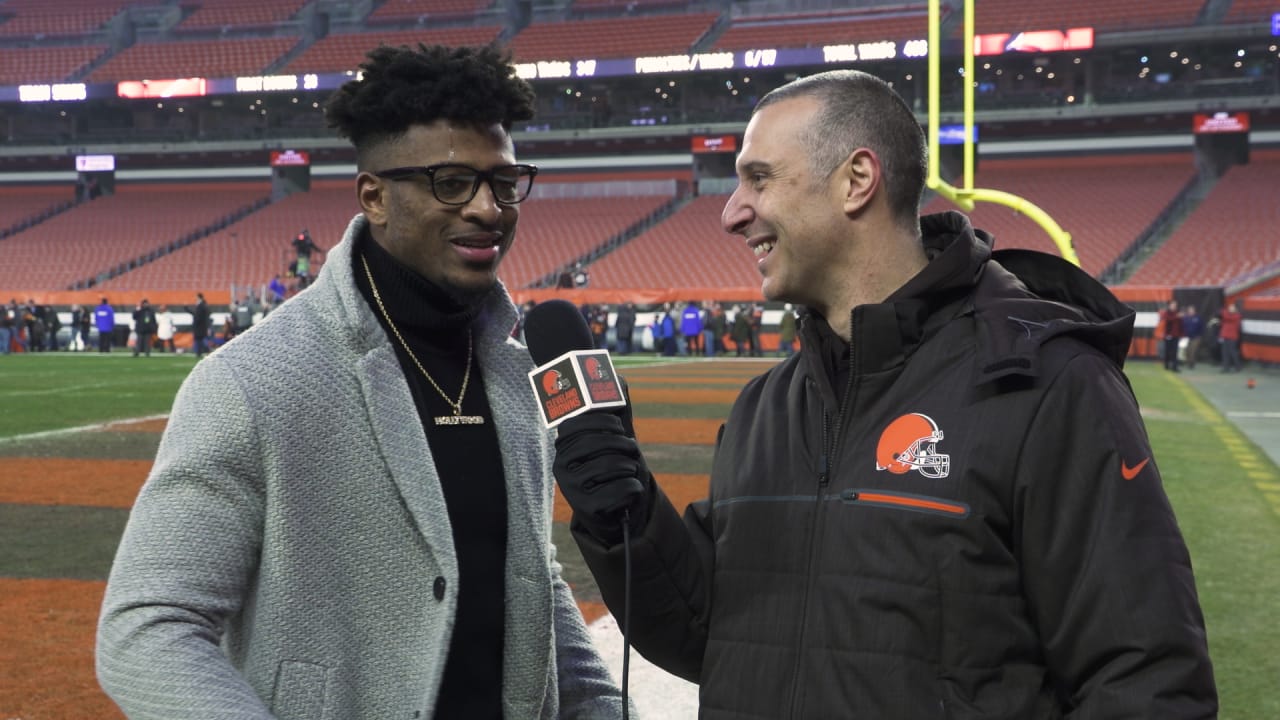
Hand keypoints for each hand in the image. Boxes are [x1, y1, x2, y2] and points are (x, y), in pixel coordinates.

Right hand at [553, 412, 650, 543]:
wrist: (611, 512)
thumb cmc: (611, 466)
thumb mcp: (611, 437)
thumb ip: (614, 407)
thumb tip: (618, 377)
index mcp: (563, 447)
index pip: (575, 424)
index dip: (601, 421)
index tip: (618, 426)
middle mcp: (561, 466)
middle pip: (596, 443)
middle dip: (623, 443)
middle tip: (633, 449)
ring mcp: (572, 488)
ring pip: (610, 465)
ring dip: (630, 466)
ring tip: (630, 470)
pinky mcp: (587, 508)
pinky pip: (620, 488)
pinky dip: (634, 487)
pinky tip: (631, 489)